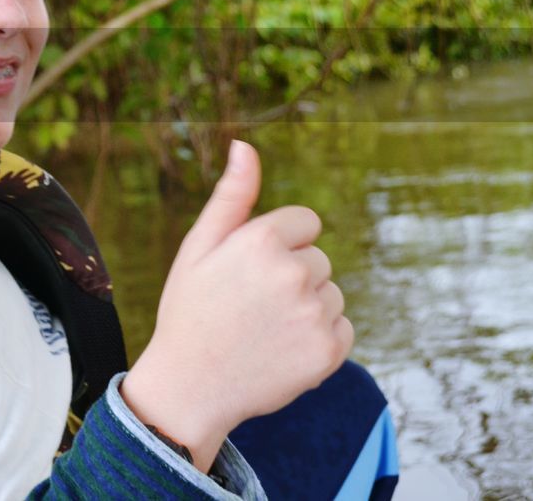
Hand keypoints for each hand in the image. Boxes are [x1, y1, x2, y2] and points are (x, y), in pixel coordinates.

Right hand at [119, 140, 353, 470]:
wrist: (189, 386)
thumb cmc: (190, 309)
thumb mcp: (199, 246)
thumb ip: (232, 196)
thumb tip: (245, 145)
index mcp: (263, 239)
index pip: (305, 223)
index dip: (278, 246)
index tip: (250, 271)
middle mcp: (295, 272)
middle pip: (318, 260)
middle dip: (292, 276)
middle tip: (250, 305)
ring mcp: (315, 314)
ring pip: (331, 294)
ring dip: (308, 308)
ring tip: (265, 330)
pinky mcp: (329, 351)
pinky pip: (342, 329)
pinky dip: (319, 338)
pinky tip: (283, 349)